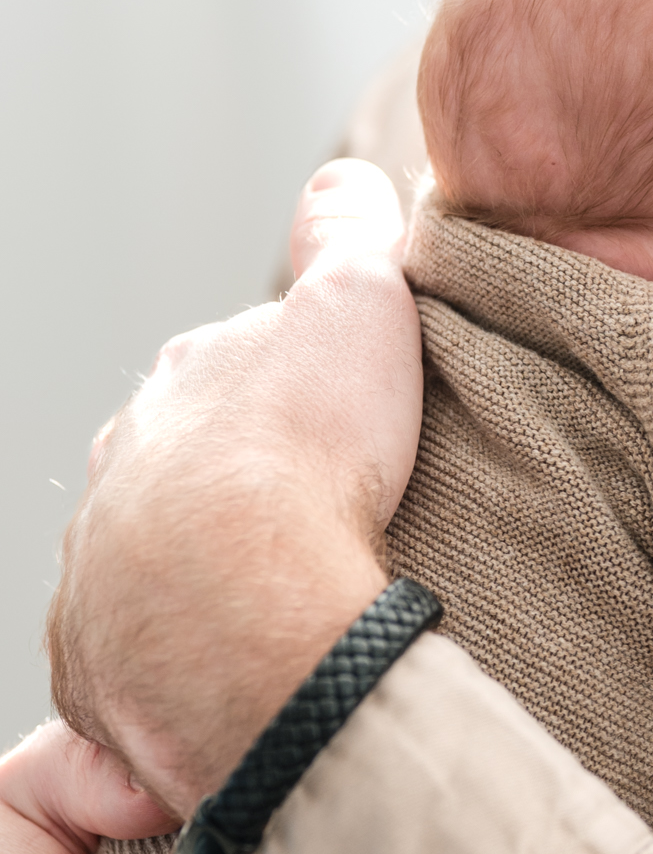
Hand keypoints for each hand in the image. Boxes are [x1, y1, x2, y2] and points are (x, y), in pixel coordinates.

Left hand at [49, 160, 424, 813]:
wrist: (243, 612)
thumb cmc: (304, 457)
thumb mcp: (354, 303)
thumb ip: (347, 233)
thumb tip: (344, 179)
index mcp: (176, 390)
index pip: (228, 379)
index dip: (291, 398)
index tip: (344, 429)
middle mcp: (118, 476)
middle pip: (183, 475)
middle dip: (238, 494)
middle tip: (321, 524)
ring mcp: (96, 577)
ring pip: (153, 570)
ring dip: (208, 584)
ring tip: (289, 608)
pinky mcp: (96, 672)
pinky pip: (141, 666)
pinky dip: (185, 667)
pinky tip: (245, 673)